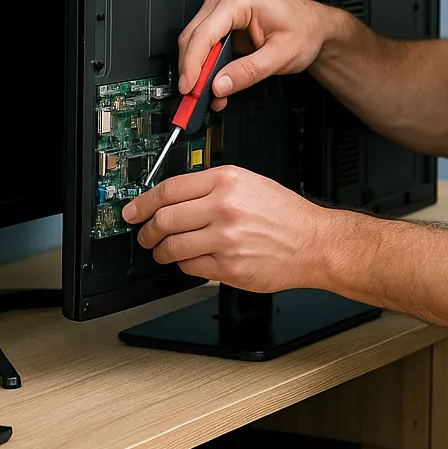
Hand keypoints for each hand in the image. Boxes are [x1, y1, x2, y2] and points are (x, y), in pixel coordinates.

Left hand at [121, 165, 334, 292]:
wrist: (314, 242)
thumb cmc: (285, 214)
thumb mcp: (249, 182)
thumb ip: (212, 186)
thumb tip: (173, 198)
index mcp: (227, 181)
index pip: (169, 189)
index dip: (143, 202)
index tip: (133, 210)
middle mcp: (224, 208)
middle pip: (165, 219)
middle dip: (147, 230)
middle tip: (144, 234)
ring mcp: (226, 239)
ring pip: (173, 247)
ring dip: (161, 251)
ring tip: (163, 251)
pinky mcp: (229, 267)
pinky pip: (191, 268)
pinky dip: (184, 265)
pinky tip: (191, 261)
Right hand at [178, 0, 335, 109]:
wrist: (313, 27)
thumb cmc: (303, 30)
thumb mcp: (281, 55)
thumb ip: (249, 71)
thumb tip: (220, 84)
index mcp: (240, 0)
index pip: (204, 34)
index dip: (192, 64)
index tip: (189, 87)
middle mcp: (227, 1)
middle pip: (193, 37)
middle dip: (191, 70)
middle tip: (194, 96)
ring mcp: (222, 12)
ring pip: (194, 42)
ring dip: (197, 70)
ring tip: (206, 95)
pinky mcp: (222, 25)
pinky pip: (205, 47)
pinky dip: (205, 68)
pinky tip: (214, 86)